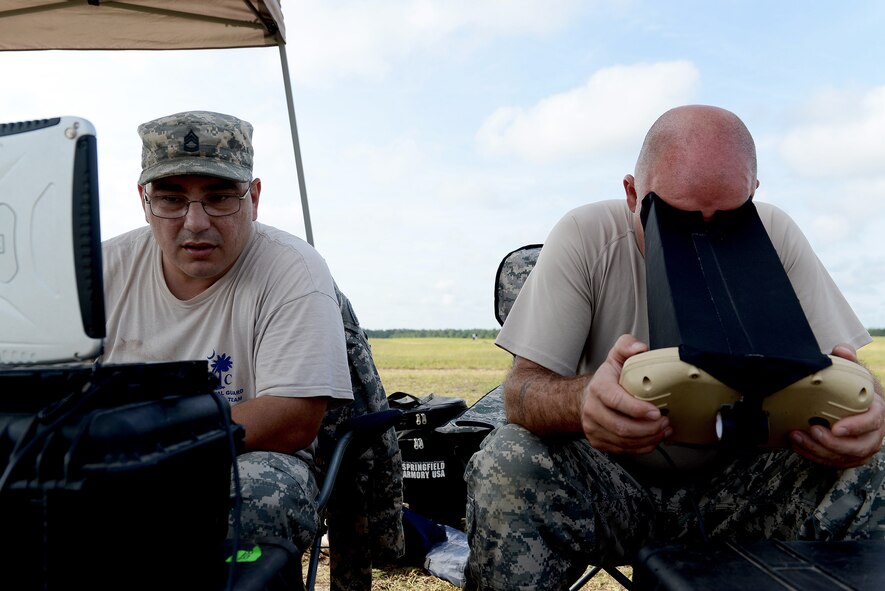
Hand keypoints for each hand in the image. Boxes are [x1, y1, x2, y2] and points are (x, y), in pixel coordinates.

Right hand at [580, 334, 671, 453]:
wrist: (585, 399)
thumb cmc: (606, 380)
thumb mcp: (615, 358)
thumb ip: (627, 346)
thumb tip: (640, 348)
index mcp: (598, 388)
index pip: (616, 401)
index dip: (637, 409)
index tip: (656, 411)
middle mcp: (592, 410)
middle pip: (622, 427)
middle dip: (649, 428)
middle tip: (665, 422)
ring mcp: (594, 428)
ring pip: (624, 441)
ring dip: (649, 439)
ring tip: (663, 430)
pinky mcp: (599, 442)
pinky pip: (623, 450)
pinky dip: (642, 447)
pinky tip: (653, 438)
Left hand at [789, 343, 884, 468]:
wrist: (859, 405)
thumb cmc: (858, 390)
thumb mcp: (857, 373)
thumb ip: (850, 362)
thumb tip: (841, 350)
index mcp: (878, 411)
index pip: (873, 422)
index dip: (856, 426)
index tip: (836, 427)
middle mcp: (874, 434)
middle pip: (859, 446)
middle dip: (834, 443)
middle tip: (812, 431)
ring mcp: (862, 448)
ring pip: (844, 457)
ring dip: (819, 450)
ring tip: (797, 437)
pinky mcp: (849, 457)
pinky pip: (834, 462)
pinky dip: (815, 456)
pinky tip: (799, 446)